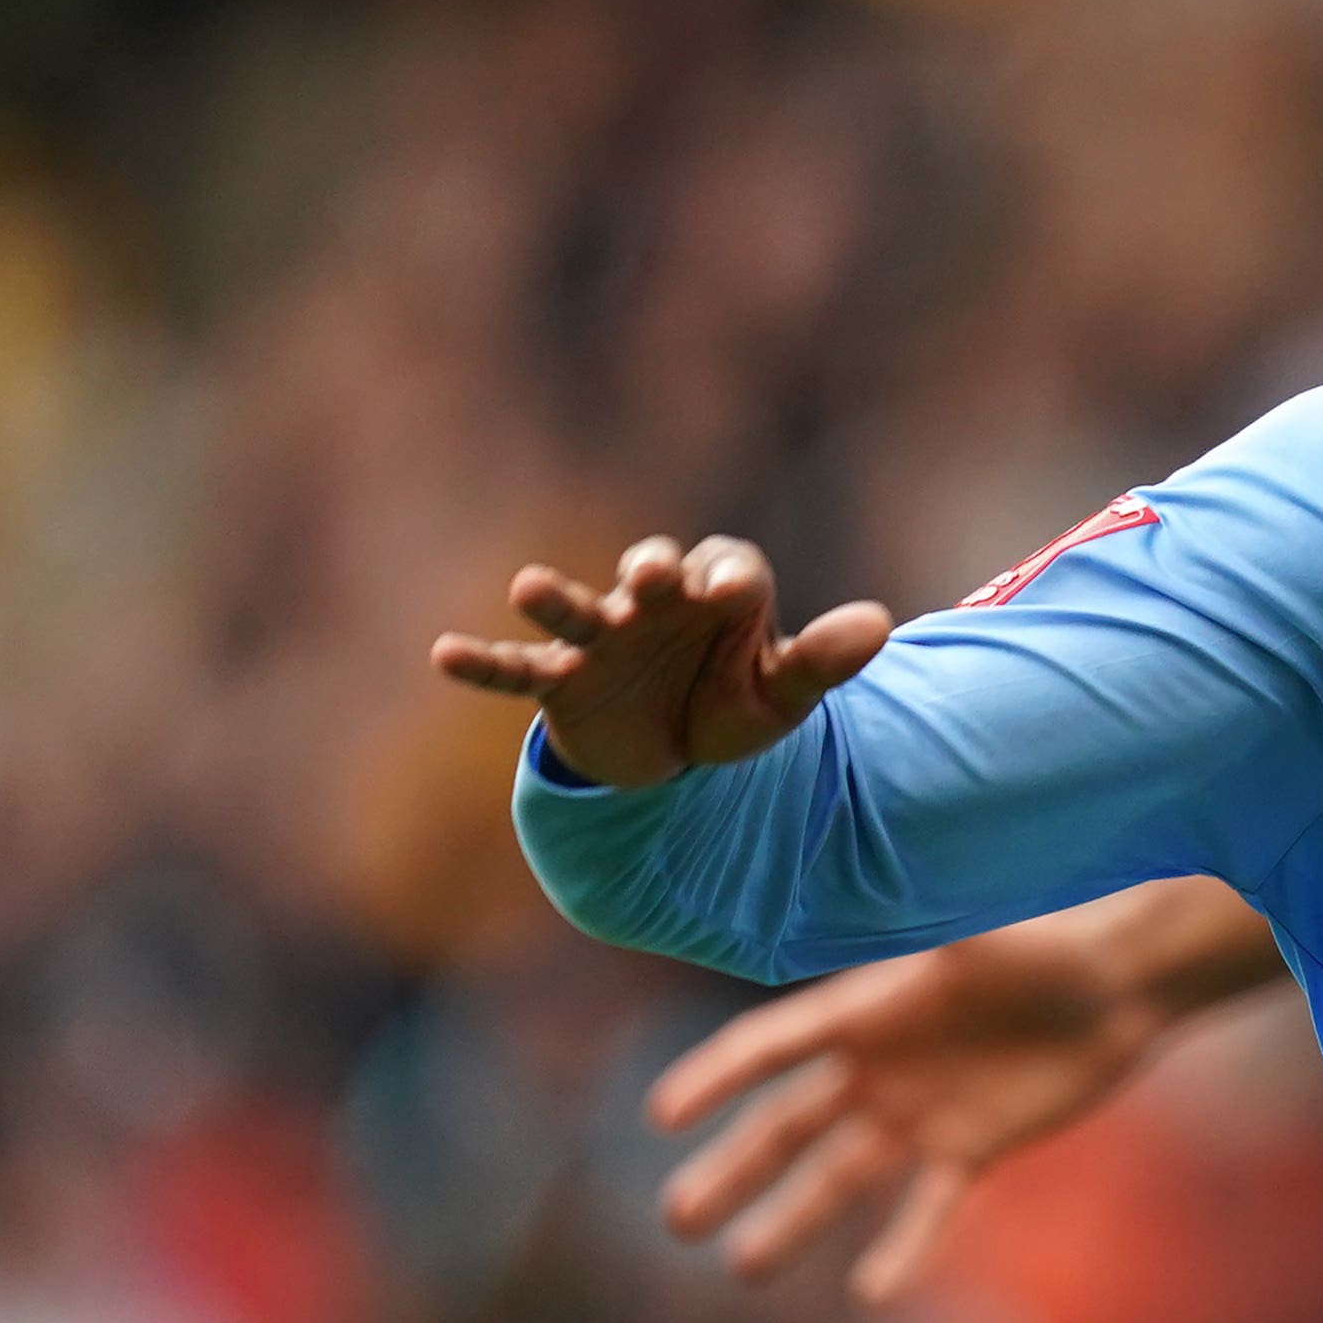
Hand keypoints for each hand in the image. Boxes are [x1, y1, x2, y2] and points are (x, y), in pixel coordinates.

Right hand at [432, 534, 891, 789]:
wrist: (675, 754)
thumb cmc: (732, 705)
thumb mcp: (781, 696)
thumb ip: (822, 661)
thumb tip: (880, 623)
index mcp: (719, 594)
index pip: (732, 570)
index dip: (733, 578)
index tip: (735, 593)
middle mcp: (658, 603)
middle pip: (653, 569)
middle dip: (649, 568)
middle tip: (650, 574)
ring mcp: (605, 640)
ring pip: (579, 610)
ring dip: (555, 598)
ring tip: (527, 587)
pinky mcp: (564, 683)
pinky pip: (520, 672)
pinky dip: (484, 664)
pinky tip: (442, 655)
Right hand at [644, 880, 1285, 1299]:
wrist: (1121, 983)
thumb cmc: (1047, 942)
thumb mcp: (975, 929)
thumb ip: (917, 921)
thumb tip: (861, 873)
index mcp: (864, 1009)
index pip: (771, 1048)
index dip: (715, 1077)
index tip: (661, 1114)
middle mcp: (877, 1067)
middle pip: (786, 1127)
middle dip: (732, 1171)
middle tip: (675, 1220)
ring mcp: (919, 1113)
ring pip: (840, 1179)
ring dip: (792, 1221)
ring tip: (744, 1268)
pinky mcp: (971, 1148)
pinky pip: (928, 1208)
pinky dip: (904, 1249)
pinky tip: (873, 1294)